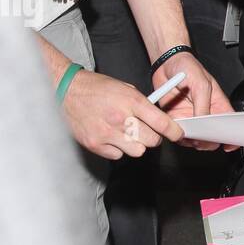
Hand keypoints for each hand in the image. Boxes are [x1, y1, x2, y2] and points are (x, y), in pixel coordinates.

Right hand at [60, 69, 183, 159]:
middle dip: (152, 137)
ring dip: (135, 144)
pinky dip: (117, 149)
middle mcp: (121, 118)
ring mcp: (107, 133)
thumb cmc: (95, 88)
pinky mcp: (95, 144)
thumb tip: (158, 120)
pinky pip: (118, 155)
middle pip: (152, 141)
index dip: (174, 132)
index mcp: (131, 101)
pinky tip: (110, 136)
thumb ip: (142, 104)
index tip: (178, 135)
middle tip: (145, 131)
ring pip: (137, 151)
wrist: (65, 91)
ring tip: (125, 133)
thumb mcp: (124, 88)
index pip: (162, 123)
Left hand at [150, 54, 235, 150]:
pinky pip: (180, 134)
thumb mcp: (201, 84)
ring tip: (191, 137)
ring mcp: (191, 116)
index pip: (229, 124)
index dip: (231, 136)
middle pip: (212, 135)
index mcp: (218, 104)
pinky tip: (179, 134)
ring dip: (194, 141)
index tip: (228, 145)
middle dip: (209, 141)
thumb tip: (202, 123)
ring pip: (196, 138)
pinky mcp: (177, 118)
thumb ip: (203, 105)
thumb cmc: (188, 67)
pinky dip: (179, 137)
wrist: (166, 63)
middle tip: (203, 140)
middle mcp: (206, 112)